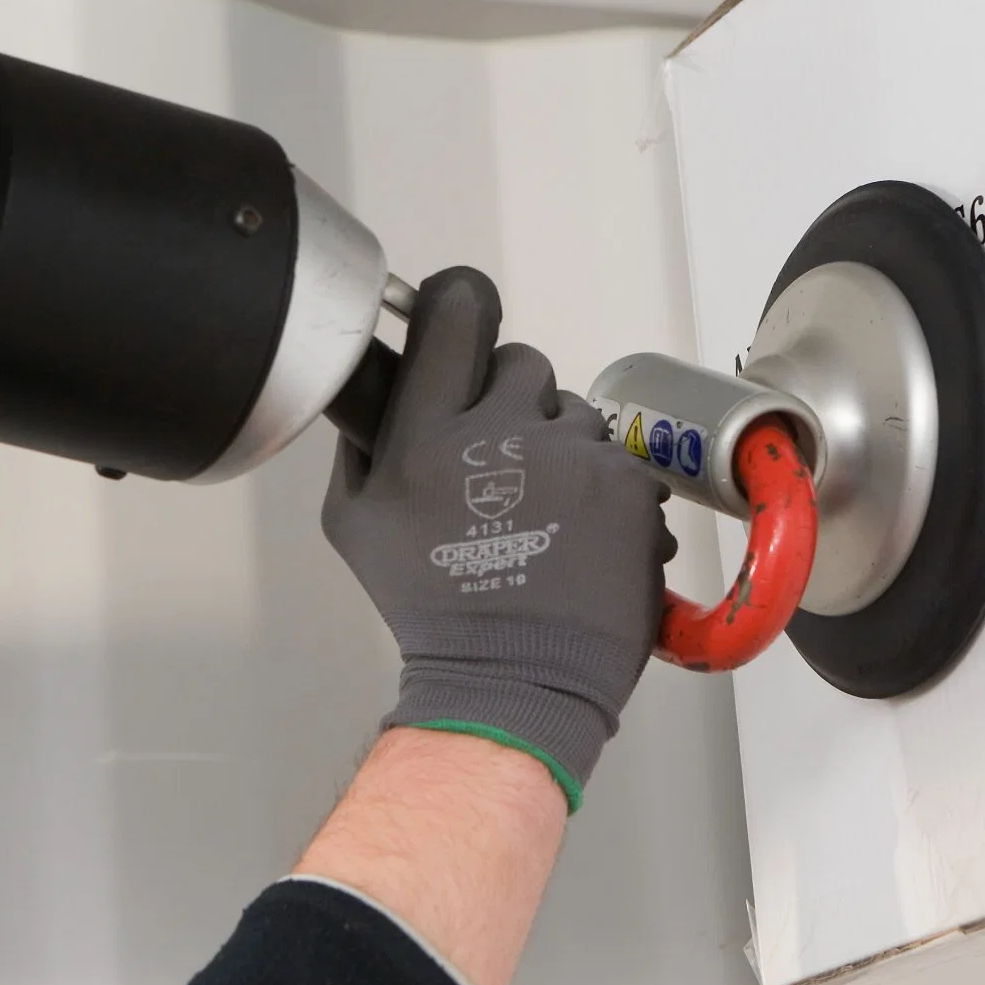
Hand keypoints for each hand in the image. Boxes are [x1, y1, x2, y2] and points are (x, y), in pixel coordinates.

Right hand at [323, 267, 667, 808]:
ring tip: (549, 517)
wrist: (516, 678)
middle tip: (509, 460)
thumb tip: (381, 393)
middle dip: (518, 400)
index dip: (463, 307)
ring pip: (578, 417)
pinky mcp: (628, 488)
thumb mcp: (356, 525)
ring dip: (566, 453)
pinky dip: (607, 496)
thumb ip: (363, 447)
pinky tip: (583, 540)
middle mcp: (500, 434)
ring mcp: (573, 459)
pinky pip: (619, 464)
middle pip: (524, 362)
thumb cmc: (436, 609)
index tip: (465, 319)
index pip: (457, 316)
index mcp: (426, 435)